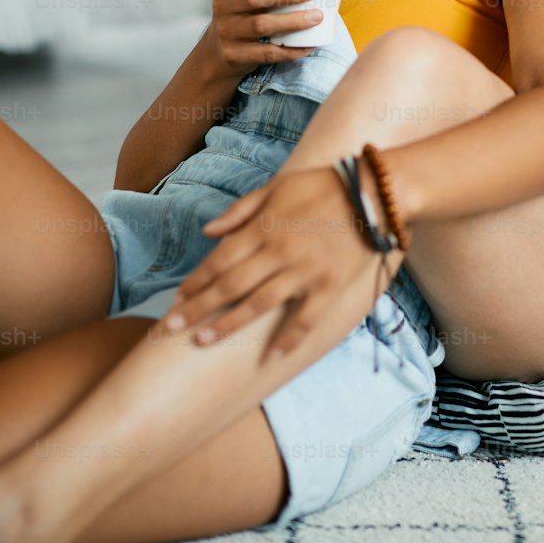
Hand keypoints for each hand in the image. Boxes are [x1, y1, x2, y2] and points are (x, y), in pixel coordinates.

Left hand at [163, 165, 385, 355]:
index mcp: (264, 227)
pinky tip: (272, 356)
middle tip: (170, 330)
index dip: (196, 281)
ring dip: (227, 325)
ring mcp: (304, 271)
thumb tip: (208, 233)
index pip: (220, 260)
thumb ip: (241, 211)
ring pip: (258, 305)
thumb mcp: (277, 186)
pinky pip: (305, 318)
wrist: (373, 193)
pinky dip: (288, 338)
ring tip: (201, 343)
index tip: (177, 299)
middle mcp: (278, 252)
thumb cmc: (322, 185)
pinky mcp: (328, 285)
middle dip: (198, 309)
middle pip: (230, 286)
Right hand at [205, 0, 325, 78]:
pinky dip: (290, 50)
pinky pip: (267, 53)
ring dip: (292, 21)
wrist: (217, 52)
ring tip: (316, 17)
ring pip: (261, 26)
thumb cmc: (240, 14)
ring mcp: (229, 31)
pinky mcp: (237, 54)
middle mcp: (225, 6)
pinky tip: (308, 45)